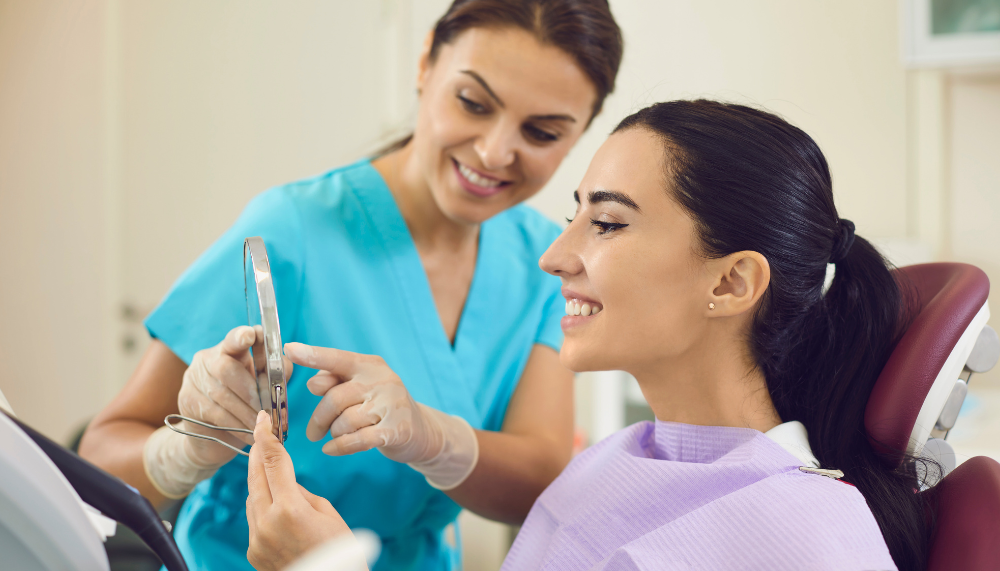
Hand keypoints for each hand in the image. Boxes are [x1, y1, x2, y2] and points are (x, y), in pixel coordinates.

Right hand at [178, 325, 291, 465]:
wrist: (213, 436)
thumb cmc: (244, 404)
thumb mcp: (261, 386)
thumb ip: (274, 373)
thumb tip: (283, 367)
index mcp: (229, 349)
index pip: (234, 339)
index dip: (241, 336)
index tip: (251, 335)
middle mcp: (207, 359)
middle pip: (226, 369)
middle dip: (250, 391)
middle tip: (267, 410)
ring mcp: (194, 378)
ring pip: (221, 394)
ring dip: (246, 412)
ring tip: (262, 425)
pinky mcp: (186, 400)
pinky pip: (215, 413)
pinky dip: (236, 425)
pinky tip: (249, 434)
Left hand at [246, 410, 353, 570]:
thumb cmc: (341, 555)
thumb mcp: (328, 514)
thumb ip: (302, 494)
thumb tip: (286, 483)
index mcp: (290, 510)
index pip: (273, 462)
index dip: (266, 437)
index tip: (262, 420)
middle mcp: (267, 524)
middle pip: (255, 476)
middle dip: (258, 453)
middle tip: (262, 434)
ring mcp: (257, 540)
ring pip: (252, 498)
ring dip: (261, 482)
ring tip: (276, 473)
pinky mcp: (254, 553)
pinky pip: (254, 519)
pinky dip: (263, 507)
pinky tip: (278, 507)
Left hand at [284, 343, 478, 489]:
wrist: (421, 430)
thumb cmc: (380, 407)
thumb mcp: (359, 389)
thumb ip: (335, 383)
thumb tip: (313, 383)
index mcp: (369, 365)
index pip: (337, 358)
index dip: (313, 355)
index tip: (289, 350)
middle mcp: (382, 380)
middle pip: (335, 398)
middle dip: (318, 418)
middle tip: (311, 433)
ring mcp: (392, 404)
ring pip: (345, 421)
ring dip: (333, 433)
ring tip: (334, 437)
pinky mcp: (397, 429)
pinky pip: (358, 439)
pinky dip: (340, 447)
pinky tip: (331, 450)